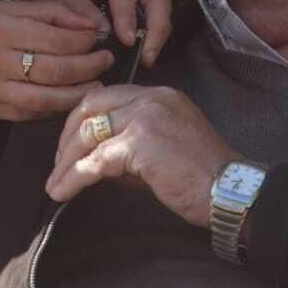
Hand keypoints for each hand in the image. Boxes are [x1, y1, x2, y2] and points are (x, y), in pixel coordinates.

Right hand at [0, 1, 109, 120]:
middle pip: (57, 70)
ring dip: (78, 93)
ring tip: (96, 83)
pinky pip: (29, 113)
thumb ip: (41, 12)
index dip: (85, 40)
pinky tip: (67, 99)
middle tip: (106, 60)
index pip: (56, 38)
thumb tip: (85, 20)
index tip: (100, 37)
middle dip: (89, 66)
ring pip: (48, 98)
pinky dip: (53, 108)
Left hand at [8, 0, 171, 66]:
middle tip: (146, 58)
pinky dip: (151, 32)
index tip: (127, 42)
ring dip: (156, 34)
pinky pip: (156, 12)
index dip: (127, 18)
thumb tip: (104, 35)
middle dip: (154, 30)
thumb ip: (83, 14)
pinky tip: (143, 52)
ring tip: (146, 59)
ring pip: (161, 7)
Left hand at [44, 84, 234, 226]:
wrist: (233, 191)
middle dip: (67, 136)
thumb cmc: (204, 178)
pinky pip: (96, 159)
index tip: (69, 145)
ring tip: (55, 184)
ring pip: (89, 132)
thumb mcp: (163, 151)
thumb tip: (94, 161)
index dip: (81, 120)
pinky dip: (75, 176)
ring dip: (66, 161)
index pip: (107, 96)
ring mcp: (146, 116)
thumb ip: (130, 146)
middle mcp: (151, 97)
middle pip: (90, 106)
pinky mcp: (141, 142)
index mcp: (159, 95)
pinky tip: (64, 191)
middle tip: (57, 164)